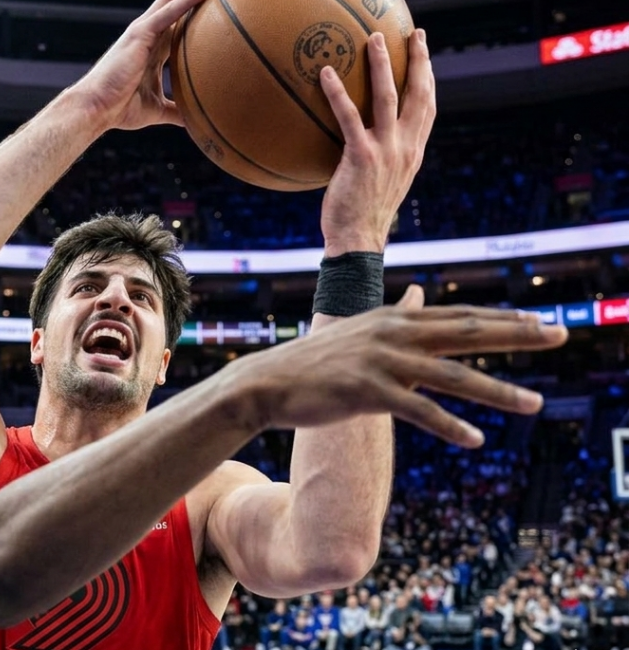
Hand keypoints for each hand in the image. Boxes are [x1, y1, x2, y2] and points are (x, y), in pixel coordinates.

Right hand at [68, 0, 203, 131]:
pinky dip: (184, 4)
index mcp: (154, 50)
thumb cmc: (119, 109)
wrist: (96, 109)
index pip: (179, 27)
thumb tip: (194, 121)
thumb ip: (176, 110)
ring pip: (173, 3)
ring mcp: (144, 32)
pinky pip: (168, 13)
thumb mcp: (156, 109)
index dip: (196, 17)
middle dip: (193, 1)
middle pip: (176, 7)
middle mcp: (149, 36)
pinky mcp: (140, 33)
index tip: (218, 11)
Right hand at [235, 286, 566, 446]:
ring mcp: (380, 362)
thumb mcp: (359, 330)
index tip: (544, 322)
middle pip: (468, 333)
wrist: (267, 382)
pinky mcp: (366, 392)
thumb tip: (418, 295)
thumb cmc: (315, 362)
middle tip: (562, 334)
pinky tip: (475, 440)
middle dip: (519, 335)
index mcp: (394, 320)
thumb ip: (394, 314)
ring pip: (451, 376)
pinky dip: (449, 426)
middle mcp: (392, 334)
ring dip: (497, 391)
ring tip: (535, 405)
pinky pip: (418, 412)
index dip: (506, 318)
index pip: (462, 316)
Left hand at [319, 30, 436, 255]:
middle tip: (415, 34)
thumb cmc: (363, 215)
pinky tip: (325, 74)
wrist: (359, 240)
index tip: (425, 56)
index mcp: (414, 152)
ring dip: (382, 64)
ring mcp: (386, 151)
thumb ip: (383, 158)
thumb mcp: (384, 183)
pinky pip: (349, 117)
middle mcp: (407, 148)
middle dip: (419, 60)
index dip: (429, 78)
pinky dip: (337, 92)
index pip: (428, 108)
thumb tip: (365, 141)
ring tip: (373, 39)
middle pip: (419, 94)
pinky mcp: (361, 157)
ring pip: (388, 97)